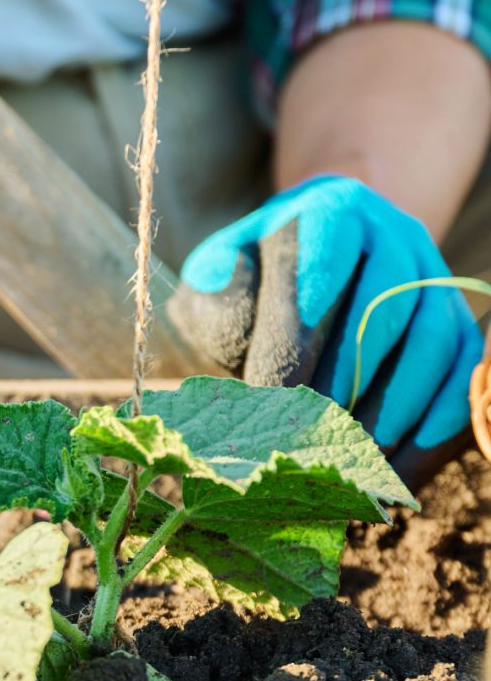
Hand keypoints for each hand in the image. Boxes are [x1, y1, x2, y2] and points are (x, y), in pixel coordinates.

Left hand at [166, 176, 482, 487]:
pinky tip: (398, 470)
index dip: (304, 322)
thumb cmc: (249, 293)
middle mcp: (396, 236)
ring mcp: (435, 282)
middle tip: (312, 428)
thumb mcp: (217, 283)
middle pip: (390, 299)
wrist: (302, 291)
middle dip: (350, 373)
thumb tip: (227, 285)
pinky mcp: (457, 330)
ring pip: (436, 339)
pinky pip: (465, 375)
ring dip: (398, 404)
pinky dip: (436, 425)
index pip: (326, 255)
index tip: (272, 387)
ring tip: (356, 454)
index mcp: (332, 210)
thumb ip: (215, 287)